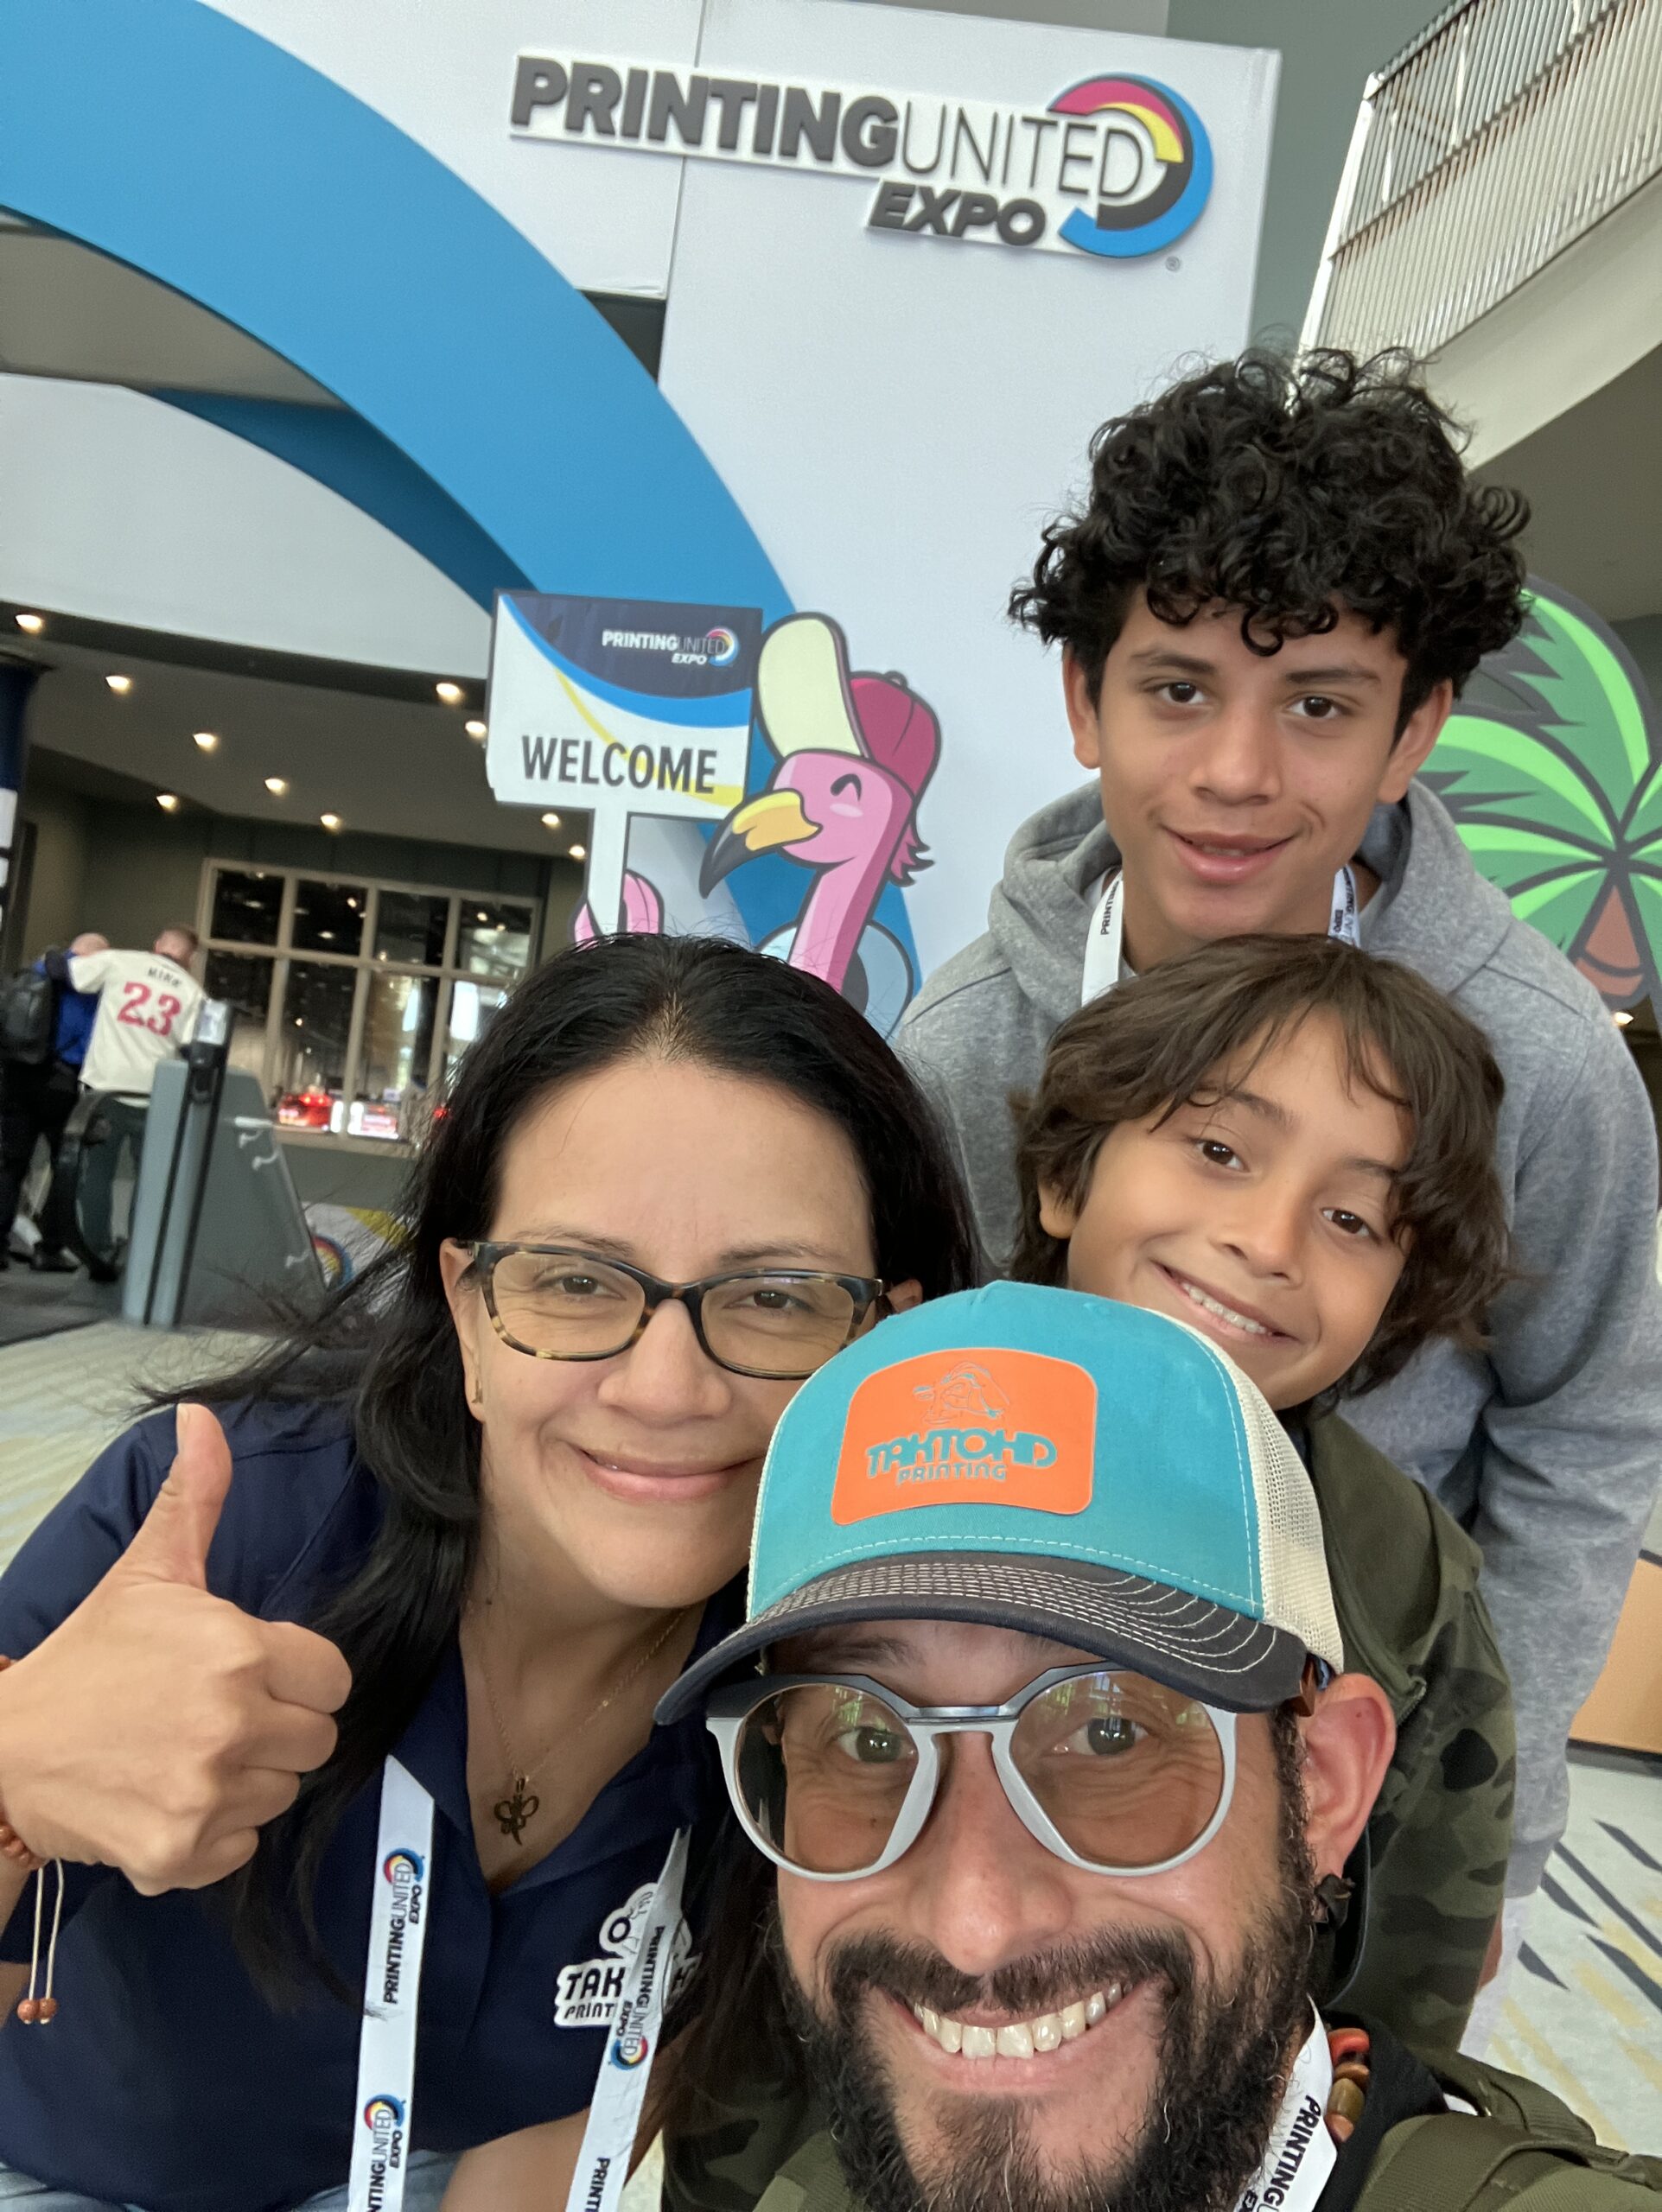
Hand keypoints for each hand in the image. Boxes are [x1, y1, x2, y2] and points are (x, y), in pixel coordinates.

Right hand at [0, 1405, 351, 1891]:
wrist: (6, 1752)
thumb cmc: (89, 1657)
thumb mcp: (147, 1574)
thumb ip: (194, 1499)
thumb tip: (203, 1415)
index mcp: (237, 1651)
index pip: (333, 1678)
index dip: (298, 1675)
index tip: (254, 1674)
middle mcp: (232, 1725)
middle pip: (318, 1739)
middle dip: (279, 1727)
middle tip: (217, 1716)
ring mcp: (205, 1795)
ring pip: (281, 1793)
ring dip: (247, 1780)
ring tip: (186, 1754)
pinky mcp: (180, 1855)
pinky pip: (243, 1847)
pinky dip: (215, 1833)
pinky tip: (170, 1798)